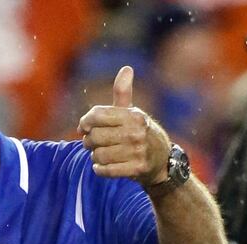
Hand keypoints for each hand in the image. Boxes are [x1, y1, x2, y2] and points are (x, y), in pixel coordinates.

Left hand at [77, 66, 169, 186]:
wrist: (162, 161)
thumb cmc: (140, 132)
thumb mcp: (133, 112)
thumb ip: (123, 92)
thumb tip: (126, 68)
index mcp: (133, 115)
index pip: (97, 115)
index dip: (85, 121)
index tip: (84, 127)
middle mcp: (136, 132)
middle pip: (95, 137)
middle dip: (88, 141)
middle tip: (91, 143)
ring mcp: (138, 151)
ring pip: (98, 155)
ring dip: (95, 156)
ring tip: (101, 154)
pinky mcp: (137, 169)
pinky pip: (105, 171)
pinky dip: (99, 169)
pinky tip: (102, 166)